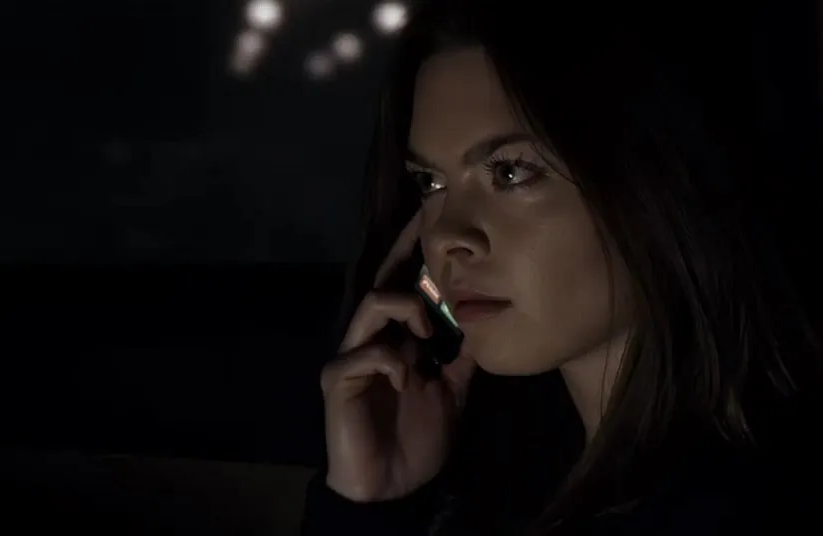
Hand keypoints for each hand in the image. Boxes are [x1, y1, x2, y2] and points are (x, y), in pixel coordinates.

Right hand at [320, 212, 477, 501]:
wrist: (390, 486)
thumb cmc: (416, 438)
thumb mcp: (453, 392)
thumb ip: (462, 358)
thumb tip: (484, 322)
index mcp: (398, 338)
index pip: (406, 285)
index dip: (417, 251)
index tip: (435, 215)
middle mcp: (373, 338)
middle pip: (383, 280)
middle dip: (405, 251)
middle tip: (428, 225)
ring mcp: (352, 356)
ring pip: (372, 305)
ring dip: (405, 309)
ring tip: (428, 330)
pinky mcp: (338, 380)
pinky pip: (364, 354)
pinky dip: (392, 361)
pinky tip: (409, 380)